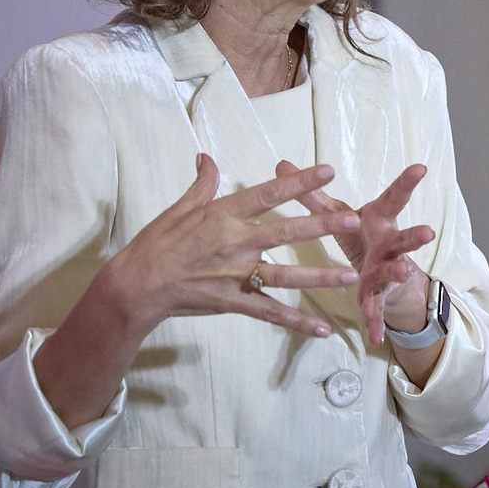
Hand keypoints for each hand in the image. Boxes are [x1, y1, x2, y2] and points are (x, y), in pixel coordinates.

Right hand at [109, 154, 362, 337]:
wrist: (135, 287)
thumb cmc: (156, 244)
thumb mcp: (178, 208)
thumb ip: (202, 184)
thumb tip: (206, 158)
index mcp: (223, 215)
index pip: (267, 194)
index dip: (298, 182)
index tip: (327, 170)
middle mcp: (234, 243)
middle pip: (284, 232)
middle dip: (321, 225)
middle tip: (353, 219)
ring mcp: (234, 274)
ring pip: (284, 275)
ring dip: (318, 276)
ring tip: (350, 275)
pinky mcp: (232, 302)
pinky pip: (269, 313)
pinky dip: (296, 322)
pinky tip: (321, 329)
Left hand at [276, 160, 437, 345]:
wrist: (382, 275)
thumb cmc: (361, 235)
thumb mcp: (338, 214)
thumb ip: (312, 193)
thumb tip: (282, 164)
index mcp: (380, 221)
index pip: (394, 199)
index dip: (407, 183)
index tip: (420, 168)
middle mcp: (390, 246)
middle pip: (405, 239)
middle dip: (415, 236)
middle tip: (427, 232)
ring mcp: (387, 272)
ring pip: (396, 272)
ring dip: (399, 273)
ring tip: (403, 272)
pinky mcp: (378, 296)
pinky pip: (376, 310)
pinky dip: (376, 322)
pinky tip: (375, 337)